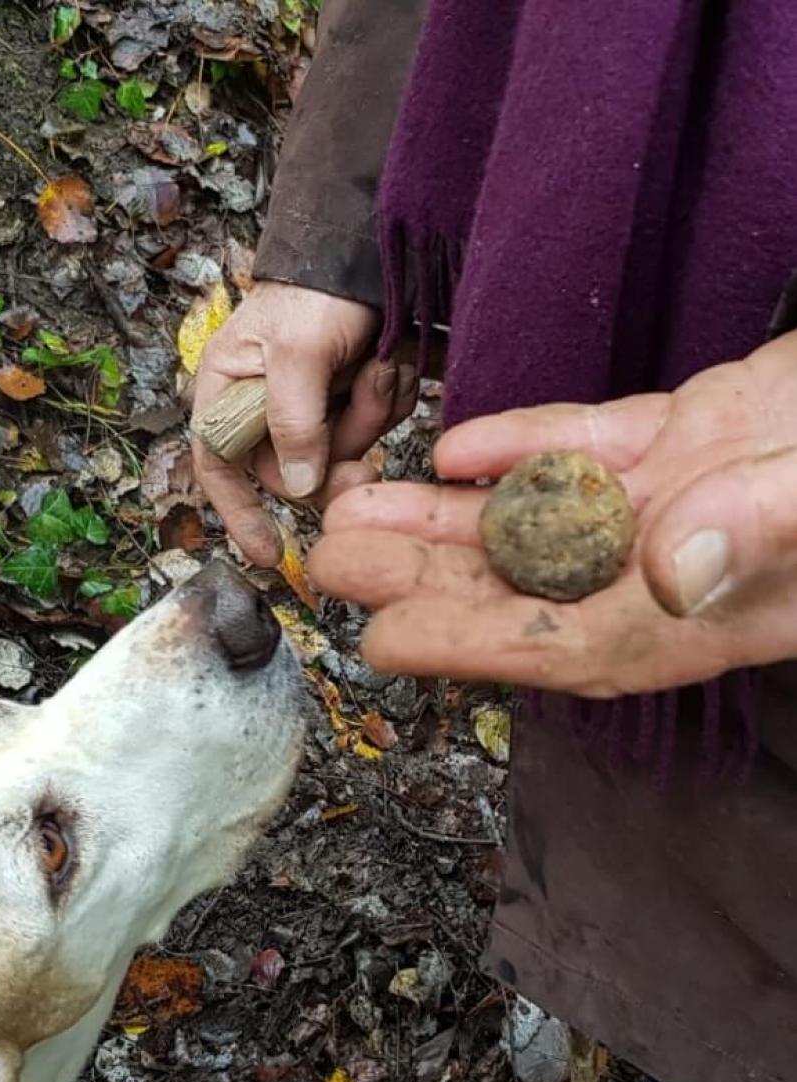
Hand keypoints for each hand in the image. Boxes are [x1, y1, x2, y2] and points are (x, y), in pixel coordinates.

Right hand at [191, 282, 417, 566]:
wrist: (372, 248)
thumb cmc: (316, 289)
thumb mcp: (298, 351)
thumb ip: (292, 420)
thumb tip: (295, 488)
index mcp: (228, 393)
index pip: (219, 468)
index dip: (239, 514)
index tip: (268, 553)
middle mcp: (265, 406)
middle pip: (294, 471)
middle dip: (335, 453)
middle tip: (365, 445)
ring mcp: (312, 406)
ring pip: (341, 452)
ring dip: (368, 414)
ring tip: (376, 364)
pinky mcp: (351, 400)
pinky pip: (374, 428)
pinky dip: (389, 399)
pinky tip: (390, 361)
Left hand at [307, 332, 796, 696]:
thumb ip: (773, 527)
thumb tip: (675, 560)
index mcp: (702, 611)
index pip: (564, 642)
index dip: (467, 644)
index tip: (380, 639)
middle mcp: (673, 567)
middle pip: (523, 583)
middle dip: (424, 576)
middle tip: (330, 560)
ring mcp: (678, 499)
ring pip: (538, 514)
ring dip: (448, 514)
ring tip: (361, 507)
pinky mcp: (693, 436)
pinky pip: (593, 445)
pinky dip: (528, 443)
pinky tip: (459, 444)